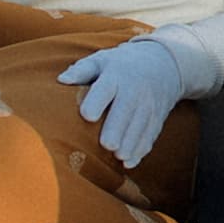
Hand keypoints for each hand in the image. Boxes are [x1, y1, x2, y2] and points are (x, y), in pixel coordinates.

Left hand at [58, 40, 182, 167]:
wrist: (162, 64)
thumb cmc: (120, 65)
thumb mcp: (101, 60)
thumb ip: (81, 71)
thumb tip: (61, 80)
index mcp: (115, 75)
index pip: (105, 89)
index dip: (96, 103)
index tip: (87, 116)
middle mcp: (134, 91)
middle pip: (126, 113)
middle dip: (118, 129)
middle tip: (107, 145)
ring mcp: (148, 106)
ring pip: (140, 128)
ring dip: (130, 144)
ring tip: (118, 156)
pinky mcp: (156, 119)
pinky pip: (149, 136)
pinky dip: (140, 150)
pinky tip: (129, 162)